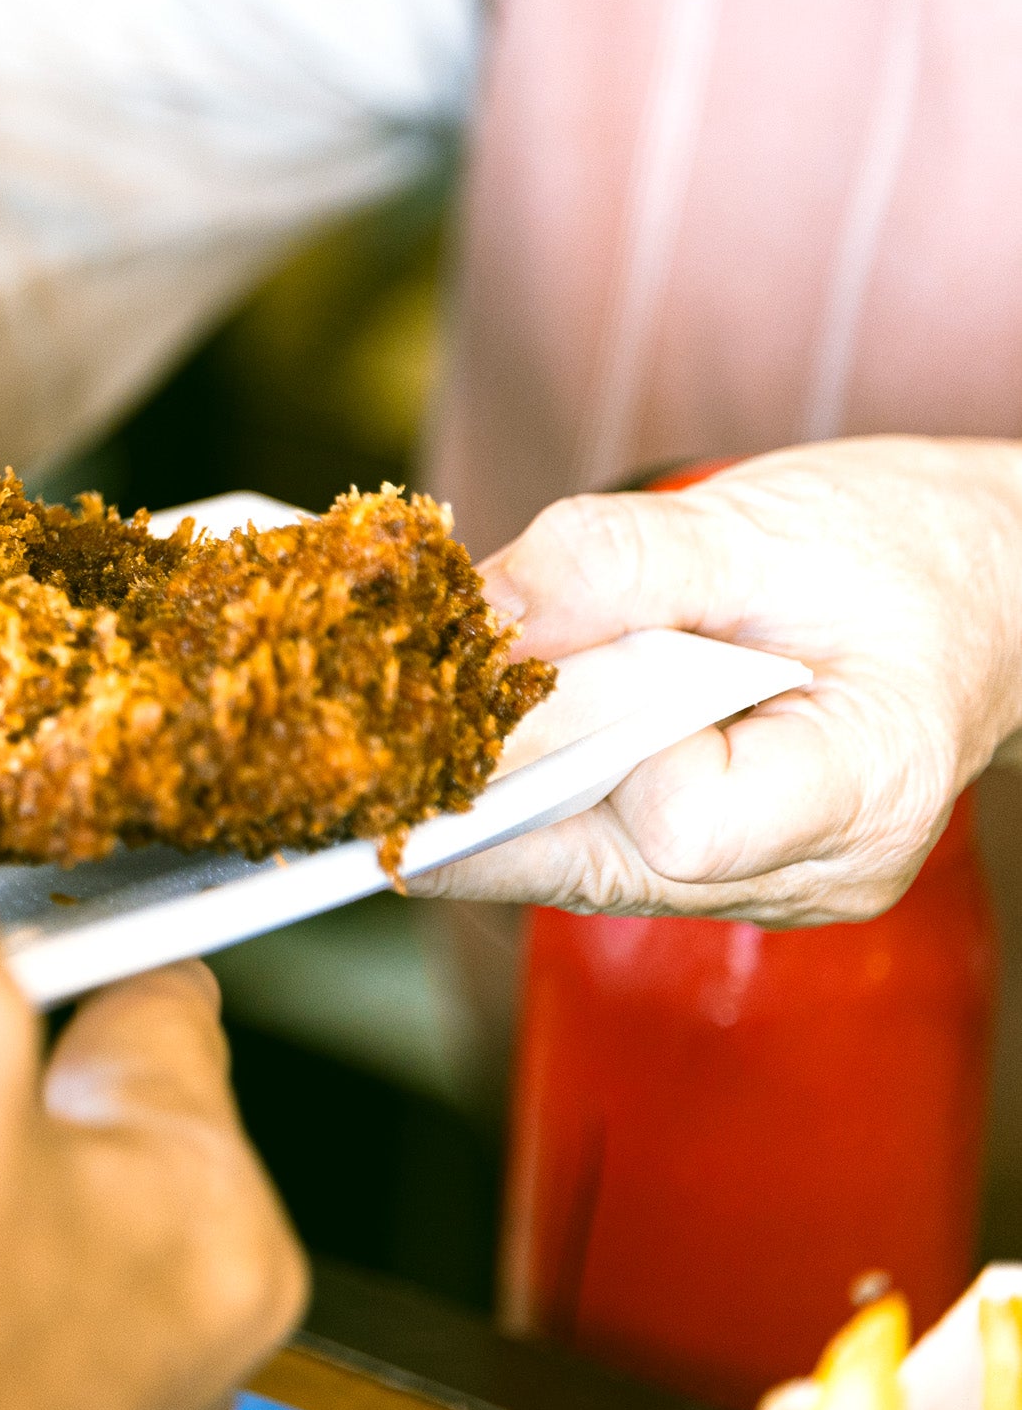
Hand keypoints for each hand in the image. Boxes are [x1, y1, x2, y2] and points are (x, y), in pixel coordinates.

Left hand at [416, 436, 1021, 924]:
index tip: (563, 652)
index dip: (601, 738)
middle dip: (501, 773)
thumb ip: (615, 563)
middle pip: (599, 862)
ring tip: (492, 688)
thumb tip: (480, 613)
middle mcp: (809, 872)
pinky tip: (520, 720)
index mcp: (866, 792)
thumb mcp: (762, 527)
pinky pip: (591, 844)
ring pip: (574, 863)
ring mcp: (759, 883)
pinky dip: (540, 780)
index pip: (683, 822)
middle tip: (440, 691)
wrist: (971, 590)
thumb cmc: (898, 552)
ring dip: (508, 779)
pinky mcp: (716, 868)